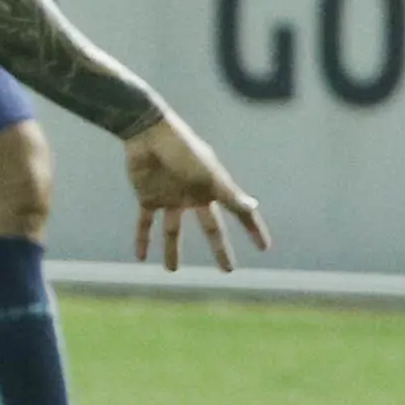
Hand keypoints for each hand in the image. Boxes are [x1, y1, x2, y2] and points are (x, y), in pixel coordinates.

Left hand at [123, 112, 269, 271]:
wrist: (147, 132)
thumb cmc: (182, 149)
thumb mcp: (207, 173)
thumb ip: (227, 193)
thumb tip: (252, 207)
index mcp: (213, 188)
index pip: (239, 213)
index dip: (252, 229)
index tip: (264, 247)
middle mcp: (194, 196)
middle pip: (211, 228)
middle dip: (220, 249)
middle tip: (229, 270)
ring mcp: (171, 197)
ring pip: (173, 230)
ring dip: (172, 250)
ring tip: (172, 271)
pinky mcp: (148, 197)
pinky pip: (145, 222)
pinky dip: (142, 238)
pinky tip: (140, 256)